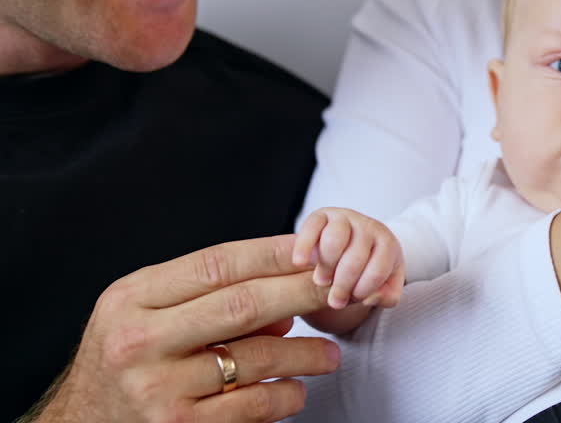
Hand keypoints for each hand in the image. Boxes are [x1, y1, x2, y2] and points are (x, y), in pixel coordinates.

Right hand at [31, 235, 338, 422]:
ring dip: (304, 353)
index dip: (273, 253)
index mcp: (132, 299)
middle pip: (243, 305)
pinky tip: (295, 390)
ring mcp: (158, 388)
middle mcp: (140, 341)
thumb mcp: (147, 314)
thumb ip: (208, 298)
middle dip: (302, 293)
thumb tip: (285, 305)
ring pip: (256, 359)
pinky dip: (284, 396)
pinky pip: (252, 406)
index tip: (316, 248)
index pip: (217, 263)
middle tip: (340, 291)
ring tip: (329, 354)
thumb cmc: (126, 360)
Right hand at [293, 207, 405, 309]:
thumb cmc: (368, 269)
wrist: (350, 246)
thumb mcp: (385, 286)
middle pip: (355, 259)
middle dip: (342, 285)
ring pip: (334, 239)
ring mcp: (346, 218)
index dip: (362, 291)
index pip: (378, 271)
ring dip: (326, 266)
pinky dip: (304, 245)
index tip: (352, 300)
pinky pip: (312, 226)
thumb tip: (371, 297)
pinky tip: (301, 262)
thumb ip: (386, 297)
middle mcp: (369, 226)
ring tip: (321, 281)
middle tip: (335, 300)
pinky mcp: (322, 215)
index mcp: (387, 244)